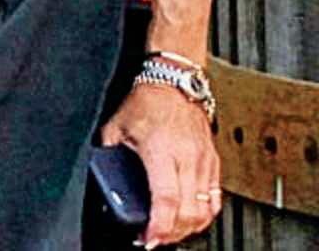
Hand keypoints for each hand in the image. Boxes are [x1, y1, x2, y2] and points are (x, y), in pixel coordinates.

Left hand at [100, 77, 220, 245]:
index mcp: (161, 151)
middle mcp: (187, 158)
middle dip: (172, 233)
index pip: (165, 199)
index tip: (149, 238)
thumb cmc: (145, 102)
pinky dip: (204, 215)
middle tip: (156, 239)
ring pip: (205, 209)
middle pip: (188, 211)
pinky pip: (214, 198)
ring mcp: (204, 162)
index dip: (158, 225)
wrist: (175, 83)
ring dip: (189, 228)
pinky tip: (190, 219)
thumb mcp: (115, 127)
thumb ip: (109, 154)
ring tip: (171, 232)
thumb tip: (104, 176)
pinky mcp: (214, 163)